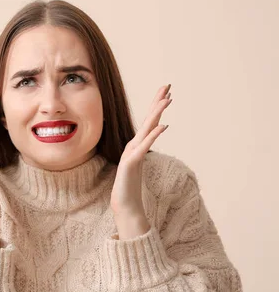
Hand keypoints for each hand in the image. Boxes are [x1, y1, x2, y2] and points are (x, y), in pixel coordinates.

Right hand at [111, 84, 172, 238]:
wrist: (124, 206)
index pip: (149, 122)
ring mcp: (132, 153)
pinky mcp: (132, 163)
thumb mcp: (138, 165)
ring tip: (167, 99)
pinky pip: (145, 146)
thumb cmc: (130, 188)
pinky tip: (163, 126)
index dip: (156, 106)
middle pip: (148, 119)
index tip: (166, 92)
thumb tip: (147, 144)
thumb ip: (142, 153)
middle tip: (168, 85)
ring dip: (157, 113)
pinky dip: (154, 135)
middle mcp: (134, 145)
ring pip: (147, 129)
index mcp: (137, 145)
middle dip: (157, 101)